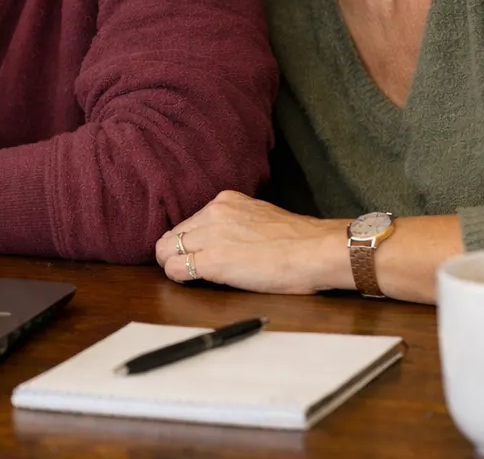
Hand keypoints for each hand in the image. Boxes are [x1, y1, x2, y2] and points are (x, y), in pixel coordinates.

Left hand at [156, 190, 350, 294]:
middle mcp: (214, 213)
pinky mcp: (213, 261)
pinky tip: (189, 282)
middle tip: (184, 268)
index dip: (187, 241)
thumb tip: (225, 238)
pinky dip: (177, 277)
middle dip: (174, 253)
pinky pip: (175, 268)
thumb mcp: (259, 217)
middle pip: (172, 235)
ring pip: (167, 250)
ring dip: (172, 264)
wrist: (316, 250)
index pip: (189, 222)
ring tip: (187, 276)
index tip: (193, 253)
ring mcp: (211, 236)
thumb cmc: (299, 241)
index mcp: (225, 201)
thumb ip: (237, 223)